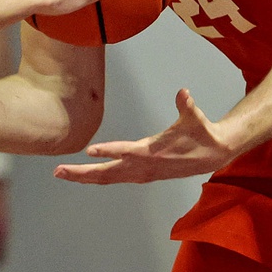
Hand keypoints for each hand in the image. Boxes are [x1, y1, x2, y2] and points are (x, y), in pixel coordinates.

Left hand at [55, 88, 235, 184]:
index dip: (108, 151)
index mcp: (152, 152)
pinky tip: (85, 177)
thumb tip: (183, 93)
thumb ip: (187, 105)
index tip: (89, 151)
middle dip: (82, 173)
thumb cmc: (201, 133)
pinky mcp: (142, 175)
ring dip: (84, 177)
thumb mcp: (195, 117)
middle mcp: (143, 166)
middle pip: (107, 173)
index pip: (126, 151)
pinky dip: (98, 178)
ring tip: (62, 174)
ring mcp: (141, 174)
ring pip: (108, 178)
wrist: (213, 155)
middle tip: (58, 172)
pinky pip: (115, 179)